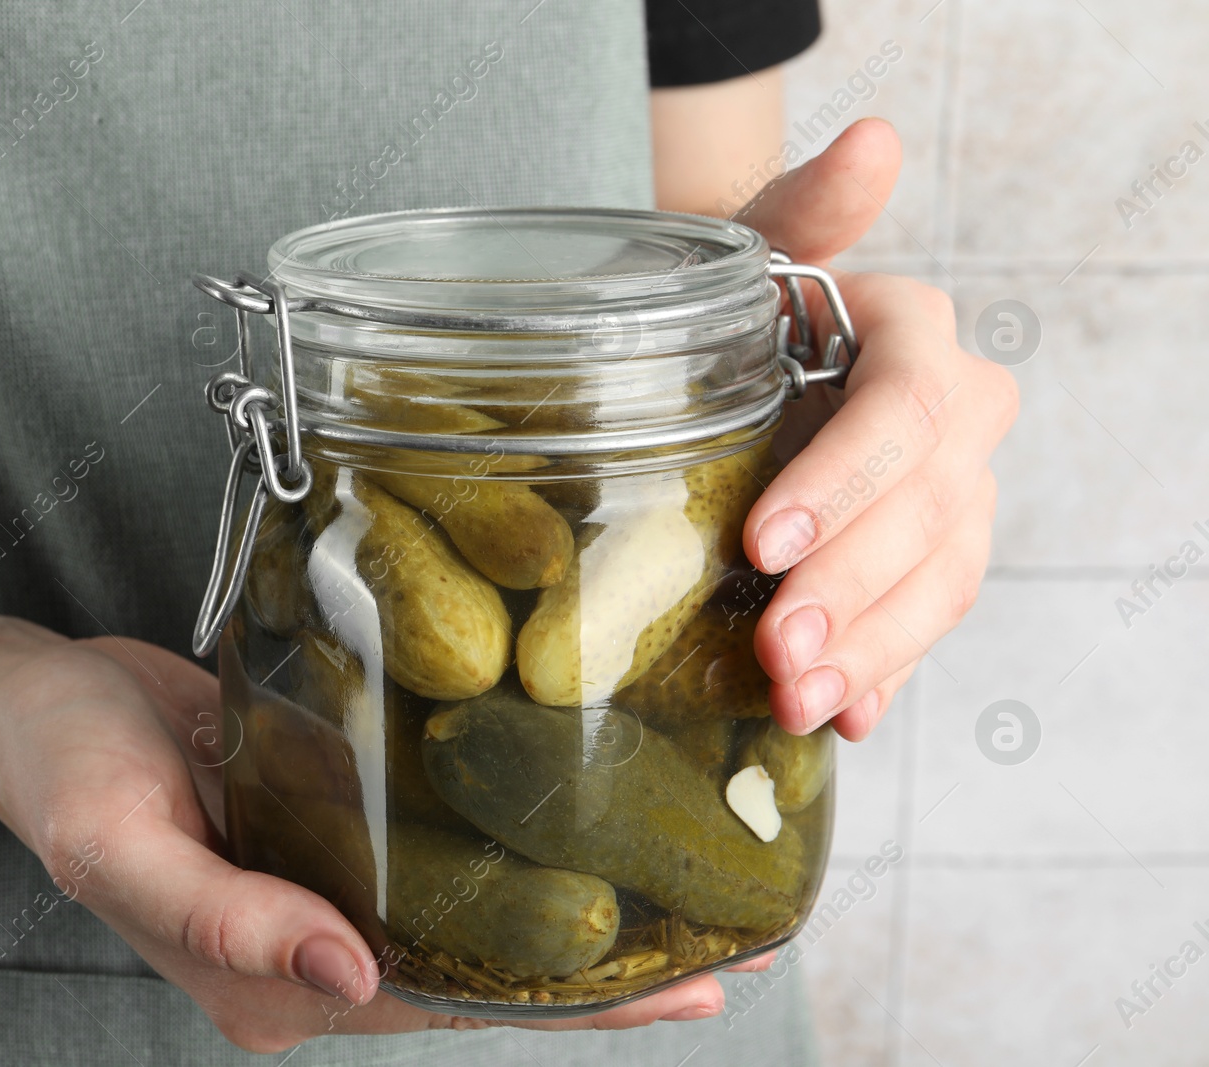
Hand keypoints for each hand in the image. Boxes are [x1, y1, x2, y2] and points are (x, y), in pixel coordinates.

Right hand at [0, 637, 732, 1051]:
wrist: (31, 704)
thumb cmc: (60, 767)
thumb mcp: (117, 841)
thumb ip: (224, 918)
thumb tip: (350, 977)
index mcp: (272, 981)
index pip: (448, 1008)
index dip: (569, 1006)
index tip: (686, 992)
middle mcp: (315, 952)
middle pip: (482, 975)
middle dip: (606, 975)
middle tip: (737, 945)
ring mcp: (326, 892)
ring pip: (472, 920)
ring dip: (578, 914)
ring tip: (693, 893)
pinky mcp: (332, 832)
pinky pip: (437, 857)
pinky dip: (517, 852)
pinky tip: (581, 823)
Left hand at [735, 119, 1019, 739]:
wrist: (735, 355)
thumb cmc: (733, 302)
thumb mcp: (750, 247)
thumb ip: (808, 209)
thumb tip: (871, 141)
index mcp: (915, 340)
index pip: (906, 411)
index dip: (844, 480)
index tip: (762, 542)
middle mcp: (953, 420)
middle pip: (926, 512)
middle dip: (849, 588)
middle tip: (773, 651)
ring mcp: (950, 497)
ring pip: (940, 581)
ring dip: (869, 649)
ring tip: (792, 703)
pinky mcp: (927, 561)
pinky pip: (925, 624)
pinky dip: (885, 672)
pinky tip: (844, 719)